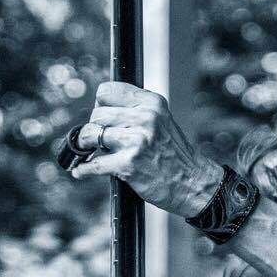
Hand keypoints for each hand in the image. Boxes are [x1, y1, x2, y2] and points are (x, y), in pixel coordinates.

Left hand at [70, 81, 222, 217]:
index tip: (104, 119)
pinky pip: (94, 164)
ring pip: (91, 135)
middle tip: (100, 141)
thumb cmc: (176, 157)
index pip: (107, 92)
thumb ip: (137, 112)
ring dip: (87, 146)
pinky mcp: (129, 164)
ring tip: (91, 152)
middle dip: (95, 128)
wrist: (194, 184)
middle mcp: (145, 118)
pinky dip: (84, 170)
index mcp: (152, 103)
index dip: (101, 106)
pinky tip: (81, 171)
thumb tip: (100, 111)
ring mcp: (137, 141)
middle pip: (97, 114)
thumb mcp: (162, 122)